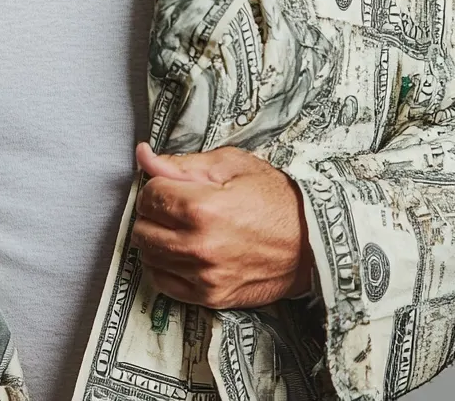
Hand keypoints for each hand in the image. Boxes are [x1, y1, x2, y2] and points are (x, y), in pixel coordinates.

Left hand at [131, 143, 312, 308]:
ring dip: (156, 240)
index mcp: (202, 208)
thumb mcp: (230, 165)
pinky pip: (163, 285)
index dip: (157, 186)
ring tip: (178, 228)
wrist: (312, 241)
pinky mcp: (211, 298)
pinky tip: (180, 253)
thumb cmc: (274, 197)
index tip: (171, 186)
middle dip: (152, 213)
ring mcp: (204, 276)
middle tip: (173, 206)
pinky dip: (164, 267)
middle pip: (142, 229)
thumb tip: (143, 156)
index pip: (149, 196)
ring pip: (149, 257)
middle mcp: (199, 246)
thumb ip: (181, 164)